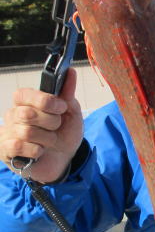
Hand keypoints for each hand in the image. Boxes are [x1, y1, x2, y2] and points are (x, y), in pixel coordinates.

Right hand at [0, 68, 83, 182]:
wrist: (64, 160)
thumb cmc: (64, 134)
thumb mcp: (71, 113)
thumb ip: (68, 93)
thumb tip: (71, 72)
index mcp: (27, 102)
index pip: (25, 94)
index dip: (45, 101)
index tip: (61, 108)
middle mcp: (14, 115)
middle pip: (27, 114)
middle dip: (50, 122)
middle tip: (55, 128)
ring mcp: (8, 132)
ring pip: (26, 132)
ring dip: (46, 139)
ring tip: (49, 142)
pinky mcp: (6, 150)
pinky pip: (19, 146)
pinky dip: (36, 150)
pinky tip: (39, 152)